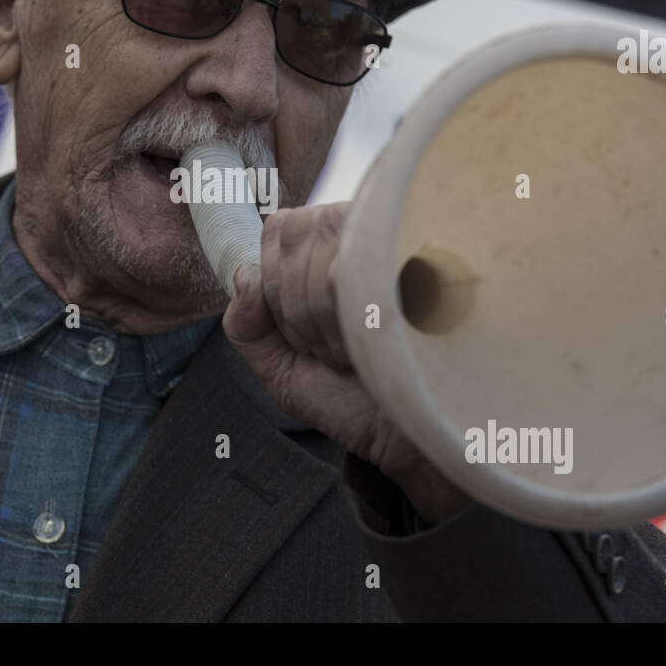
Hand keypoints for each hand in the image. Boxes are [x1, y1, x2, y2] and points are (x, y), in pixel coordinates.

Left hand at [221, 202, 470, 526]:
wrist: (417, 438)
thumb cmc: (358, 402)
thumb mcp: (286, 371)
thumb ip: (248, 328)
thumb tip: (243, 278)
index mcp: (335, 250)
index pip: (281, 227)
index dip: (276, 282)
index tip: (303, 333)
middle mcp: (369, 236)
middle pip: (294, 235)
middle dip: (295, 307)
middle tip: (334, 348)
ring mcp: (399, 244)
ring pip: (319, 254)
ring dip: (323, 319)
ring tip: (358, 348)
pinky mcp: (423, 261)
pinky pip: (350, 269)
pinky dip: (344, 317)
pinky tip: (372, 342)